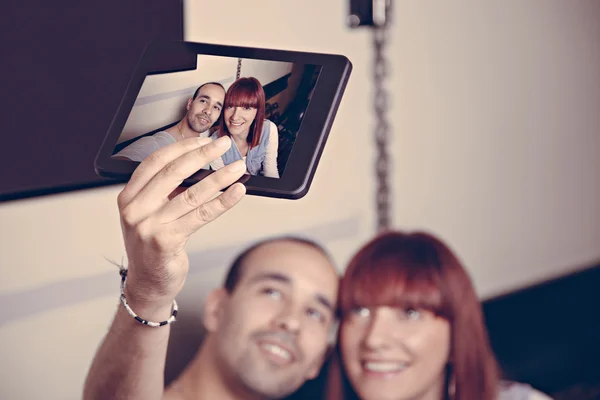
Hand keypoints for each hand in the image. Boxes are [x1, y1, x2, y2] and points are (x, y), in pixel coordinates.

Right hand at [116, 136, 245, 307]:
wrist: (148, 284)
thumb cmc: (153, 247)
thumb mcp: (151, 215)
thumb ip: (168, 192)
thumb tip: (202, 165)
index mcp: (128, 197)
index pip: (155, 162)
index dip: (182, 148)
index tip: (204, 140)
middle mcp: (134, 209)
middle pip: (173, 172)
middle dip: (203, 155)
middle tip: (224, 146)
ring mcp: (148, 226)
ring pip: (191, 194)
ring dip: (219, 178)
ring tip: (237, 167)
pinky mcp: (166, 241)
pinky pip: (201, 215)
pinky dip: (222, 201)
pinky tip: (237, 192)